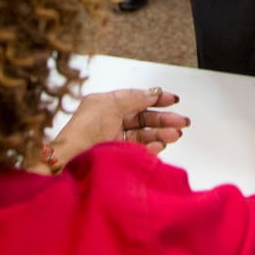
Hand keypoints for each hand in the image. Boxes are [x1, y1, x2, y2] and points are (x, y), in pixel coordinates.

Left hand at [45, 88, 187, 168]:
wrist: (72, 161)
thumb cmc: (83, 131)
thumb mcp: (110, 105)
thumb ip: (133, 98)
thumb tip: (151, 93)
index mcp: (105, 105)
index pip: (135, 100)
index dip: (155, 99)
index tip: (173, 100)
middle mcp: (110, 122)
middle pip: (143, 119)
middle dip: (163, 119)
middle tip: (182, 121)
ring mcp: (114, 140)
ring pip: (144, 135)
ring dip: (161, 134)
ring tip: (176, 134)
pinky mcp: (118, 157)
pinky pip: (139, 151)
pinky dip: (152, 148)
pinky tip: (161, 145)